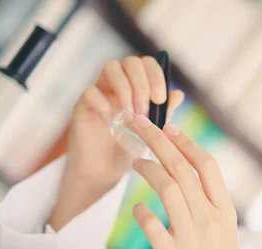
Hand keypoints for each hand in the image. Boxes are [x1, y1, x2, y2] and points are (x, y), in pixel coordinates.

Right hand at [51, 57, 184, 229]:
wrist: (105, 172)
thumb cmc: (129, 149)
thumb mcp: (152, 130)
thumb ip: (163, 112)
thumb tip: (178, 93)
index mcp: (135, 86)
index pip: (146, 63)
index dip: (155, 76)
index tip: (160, 100)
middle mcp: (117, 84)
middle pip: (131, 62)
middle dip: (142, 83)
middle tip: (146, 110)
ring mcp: (99, 92)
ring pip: (110, 67)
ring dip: (126, 90)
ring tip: (131, 115)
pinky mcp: (82, 106)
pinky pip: (90, 92)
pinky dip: (103, 104)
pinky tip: (111, 122)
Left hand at [130, 114, 241, 248]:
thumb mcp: (225, 226)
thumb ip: (210, 198)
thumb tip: (186, 166)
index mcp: (225, 209)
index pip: (207, 165)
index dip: (186, 142)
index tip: (169, 127)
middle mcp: (209, 218)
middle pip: (181, 169)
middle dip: (159, 141)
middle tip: (140, 125)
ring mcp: (191, 237)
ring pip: (166, 189)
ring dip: (147, 169)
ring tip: (135, 162)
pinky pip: (151, 225)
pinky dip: (140, 211)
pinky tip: (136, 207)